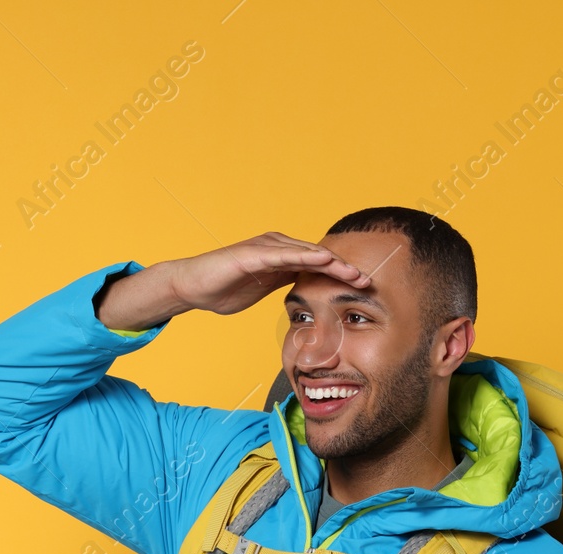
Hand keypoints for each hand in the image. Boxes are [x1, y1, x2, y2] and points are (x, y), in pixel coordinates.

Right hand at [95, 232, 370, 330]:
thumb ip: (283, 286)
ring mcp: (267, 247)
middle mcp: (279, 247)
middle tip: (370, 282)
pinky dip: (308, 256)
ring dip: (334, 263)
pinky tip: (325, 260)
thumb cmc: (223, 288)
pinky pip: (286, 254)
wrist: (192, 285)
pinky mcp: (255, 252)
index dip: (342, 276)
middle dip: (346, 269)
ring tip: (355, 274)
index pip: (319, 265)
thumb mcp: (263, 289)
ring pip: (308, 253)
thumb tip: (305, 297)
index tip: (364, 289)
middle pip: (320, 257)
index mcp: (282, 258)